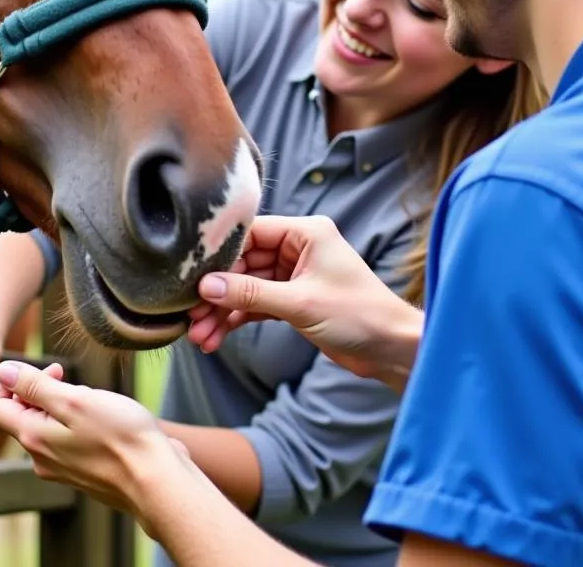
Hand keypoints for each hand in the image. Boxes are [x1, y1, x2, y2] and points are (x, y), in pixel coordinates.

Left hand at [0, 361, 191, 525]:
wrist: (155, 480)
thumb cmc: (120, 436)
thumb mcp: (75, 400)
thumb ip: (35, 387)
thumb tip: (1, 372)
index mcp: (32, 437)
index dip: (9, 381)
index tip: (44, 370)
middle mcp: (39, 457)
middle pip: (19, 413)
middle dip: (39, 388)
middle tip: (70, 377)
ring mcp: (59, 467)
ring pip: (44, 424)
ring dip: (60, 404)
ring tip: (91, 398)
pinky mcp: (79, 471)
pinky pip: (64, 439)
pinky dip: (75, 421)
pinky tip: (102, 418)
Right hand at [187, 215, 421, 386]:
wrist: (392, 349)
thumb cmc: (359, 315)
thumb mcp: (300, 303)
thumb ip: (251, 294)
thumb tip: (206, 287)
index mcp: (305, 232)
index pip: (251, 233)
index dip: (220, 254)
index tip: (191, 273)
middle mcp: (298, 248)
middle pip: (244, 263)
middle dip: (217, 291)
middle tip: (190, 314)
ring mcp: (294, 274)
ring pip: (246, 288)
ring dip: (223, 311)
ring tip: (199, 336)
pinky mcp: (293, 300)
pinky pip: (256, 305)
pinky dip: (237, 320)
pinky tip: (216, 337)